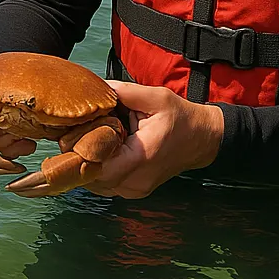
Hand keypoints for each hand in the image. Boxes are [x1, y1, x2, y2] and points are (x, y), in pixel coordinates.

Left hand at [88, 81, 224, 198]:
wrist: (202, 139)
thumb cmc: (181, 118)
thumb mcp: (156, 97)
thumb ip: (124, 91)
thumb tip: (96, 87)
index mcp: (140, 157)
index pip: (95, 165)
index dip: (80, 150)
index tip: (77, 132)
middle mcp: (136, 180)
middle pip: (90, 176)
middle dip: (81, 156)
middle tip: (80, 134)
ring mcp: (134, 190)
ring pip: (94, 183)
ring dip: (89, 164)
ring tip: (93, 142)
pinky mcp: (133, 191)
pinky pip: (105, 184)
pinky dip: (99, 170)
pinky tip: (104, 152)